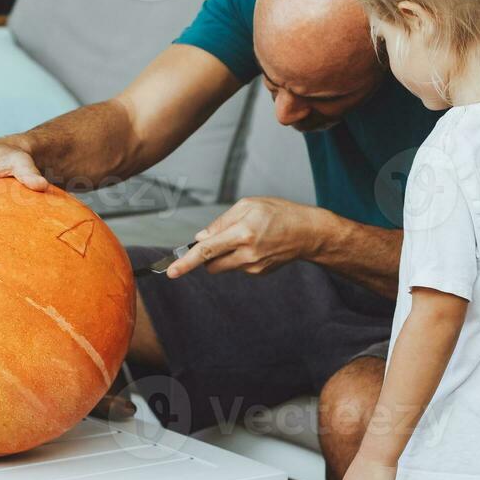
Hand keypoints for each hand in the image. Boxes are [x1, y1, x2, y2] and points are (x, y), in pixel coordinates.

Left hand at [164, 197, 326, 278]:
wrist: (307, 233)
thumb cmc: (279, 213)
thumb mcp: (248, 205)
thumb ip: (221, 222)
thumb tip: (201, 238)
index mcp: (242, 233)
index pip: (207, 250)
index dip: (186, 261)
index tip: (171, 271)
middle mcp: (247, 253)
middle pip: (211, 263)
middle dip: (206, 255)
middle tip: (218, 240)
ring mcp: (254, 267)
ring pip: (224, 266)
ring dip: (224, 255)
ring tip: (246, 237)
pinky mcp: (259, 273)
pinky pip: (238, 267)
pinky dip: (240, 257)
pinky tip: (257, 245)